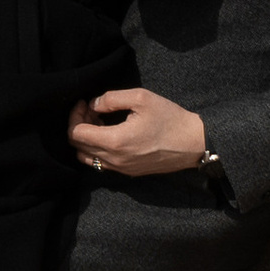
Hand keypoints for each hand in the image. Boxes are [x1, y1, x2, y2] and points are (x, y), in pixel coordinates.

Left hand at [70, 88, 207, 176]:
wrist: (194, 143)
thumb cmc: (169, 118)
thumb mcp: (140, 98)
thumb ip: (111, 98)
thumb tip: (93, 104)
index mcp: (115, 142)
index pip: (76, 134)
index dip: (75, 116)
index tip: (85, 102)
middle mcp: (115, 160)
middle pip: (78, 147)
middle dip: (79, 125)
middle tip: (91, 109)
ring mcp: (123, 169)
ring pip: (88, 157)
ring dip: (87, 138)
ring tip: (100, 121)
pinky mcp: (130, 172)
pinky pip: (102, 163)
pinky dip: (98, 149)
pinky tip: (111, 133)